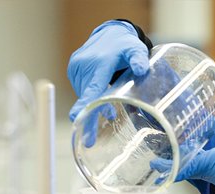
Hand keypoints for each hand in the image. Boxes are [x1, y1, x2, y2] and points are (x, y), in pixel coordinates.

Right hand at [67, 20, 148, 145]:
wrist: (110, 33)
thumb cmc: (125, 45)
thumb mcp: (136, 50)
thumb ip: (139, 59)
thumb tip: (142, 69)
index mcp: (100, 63)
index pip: (91, 88)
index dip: (85, 105)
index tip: (76, 118)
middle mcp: (84, 64)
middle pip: (86, 96)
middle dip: (90, 116)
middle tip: (90, 139)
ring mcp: (76, 66)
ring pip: (84, 93)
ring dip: (93, 104)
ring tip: (109, 112)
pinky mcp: (73, 68)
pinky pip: (81, 88)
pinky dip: (90, 95)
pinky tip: (101, 97)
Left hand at [156, 118, 214, 193]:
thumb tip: (214, 123)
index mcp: (212, 163)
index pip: (185, 165)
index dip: (169, 165)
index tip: (154, 162)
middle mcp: (211, 172)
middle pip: (188, 162)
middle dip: (176, 153)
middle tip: (162, 140)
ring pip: (198, 162)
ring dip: (190, 152)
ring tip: (180, 136)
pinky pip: (209, 164)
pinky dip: (204, 153)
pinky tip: (204, 141)